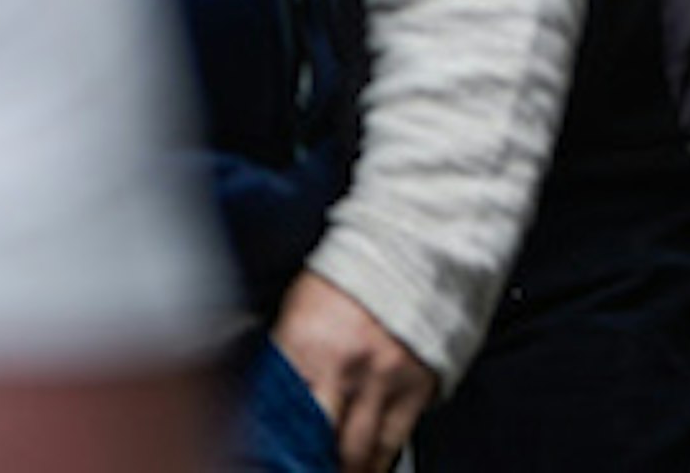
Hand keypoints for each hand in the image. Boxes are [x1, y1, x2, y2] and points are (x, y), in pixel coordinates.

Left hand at [268, 273, 437, 472]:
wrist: (421, 239)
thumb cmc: (359, 265)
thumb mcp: (302, 304)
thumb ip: (287, 353)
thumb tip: (269, 396)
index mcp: (305, 343)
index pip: (277, 418)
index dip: (272, 449)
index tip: (270, 459)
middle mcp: (345, 366)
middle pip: (319, 445)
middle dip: (309, 466)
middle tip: (305, 468)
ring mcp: (385, 377)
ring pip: (360, 453)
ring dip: (346, 470)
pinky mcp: (420, 382)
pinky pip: (396, 438)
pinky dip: (380, 458)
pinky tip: (369, 465)